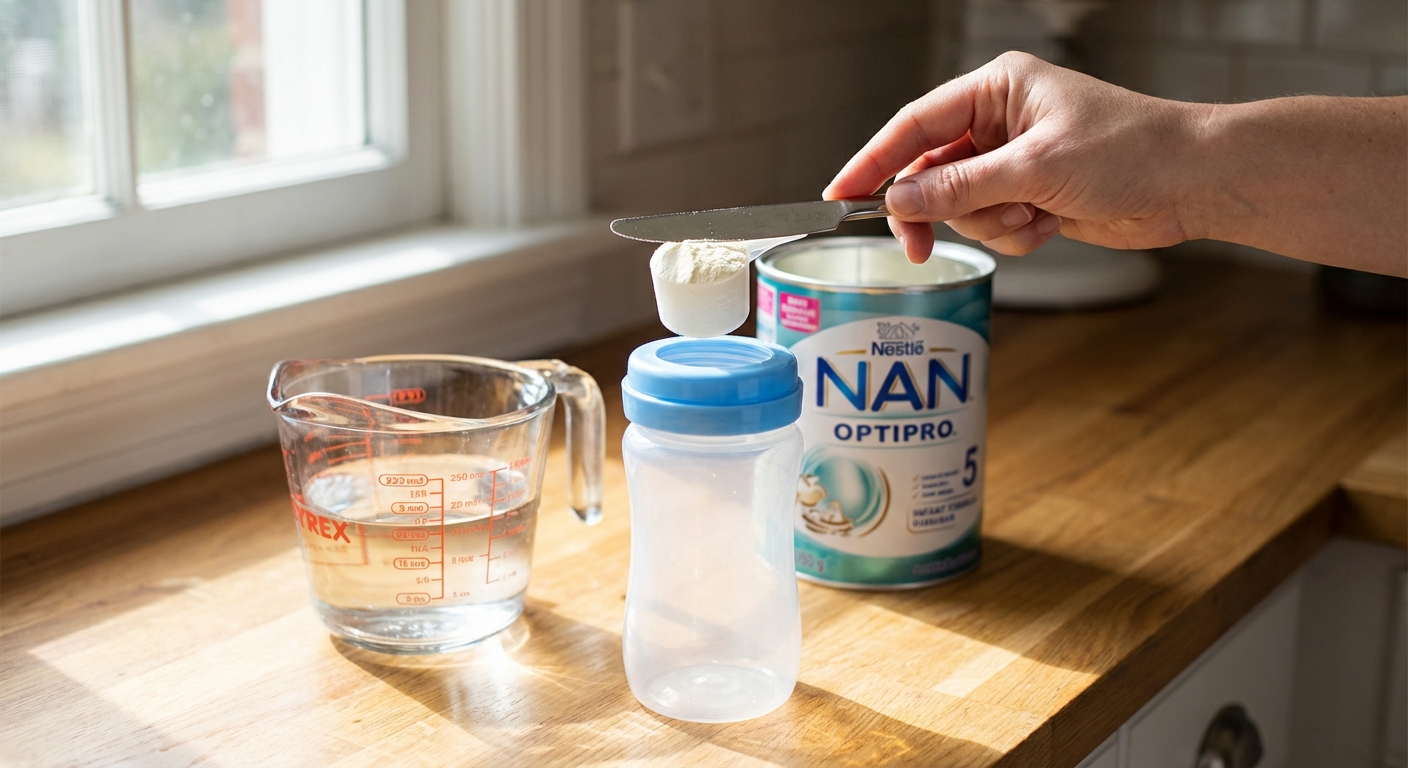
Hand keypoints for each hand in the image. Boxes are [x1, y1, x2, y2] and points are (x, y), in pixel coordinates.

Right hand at [824, 52, 1208, 262]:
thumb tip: (900, 199)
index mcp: (997, 89)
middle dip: (935, 209)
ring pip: (958, 207)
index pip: (915, 125)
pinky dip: (1014, 235)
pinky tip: (1051, 224)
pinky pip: (990, 226)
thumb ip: (960, 186)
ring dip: (989, 224)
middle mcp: (999, 121)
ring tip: (1033, 216)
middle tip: (919, 246)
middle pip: (928, 173)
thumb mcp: (1036, 167)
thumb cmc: (1130, 151)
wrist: (1193, 183)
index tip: (839, 193)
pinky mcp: (1029, 195)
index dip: (873, 160)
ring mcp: (1013, 160)